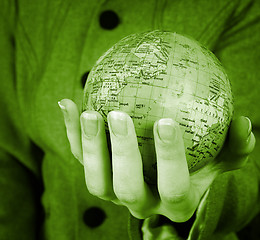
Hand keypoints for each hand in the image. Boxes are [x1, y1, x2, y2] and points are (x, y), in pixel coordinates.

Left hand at [58, 99, 255, 221]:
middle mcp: (140, 202)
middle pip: (126, 188)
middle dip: (122, 153)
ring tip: (87, 111)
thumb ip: (233, 148)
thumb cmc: (197, 166)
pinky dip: (71, 132)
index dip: (170, 158)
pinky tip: (67, 103)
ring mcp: (114, 191)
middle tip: (119, 114)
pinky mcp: (96, 175)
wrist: (164, 176)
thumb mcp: (219, 160)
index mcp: (173, 201)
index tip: (166, 121)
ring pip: (96, 179)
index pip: (174, 188)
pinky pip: (79, 156)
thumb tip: (245, 124)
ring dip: (89, 145)